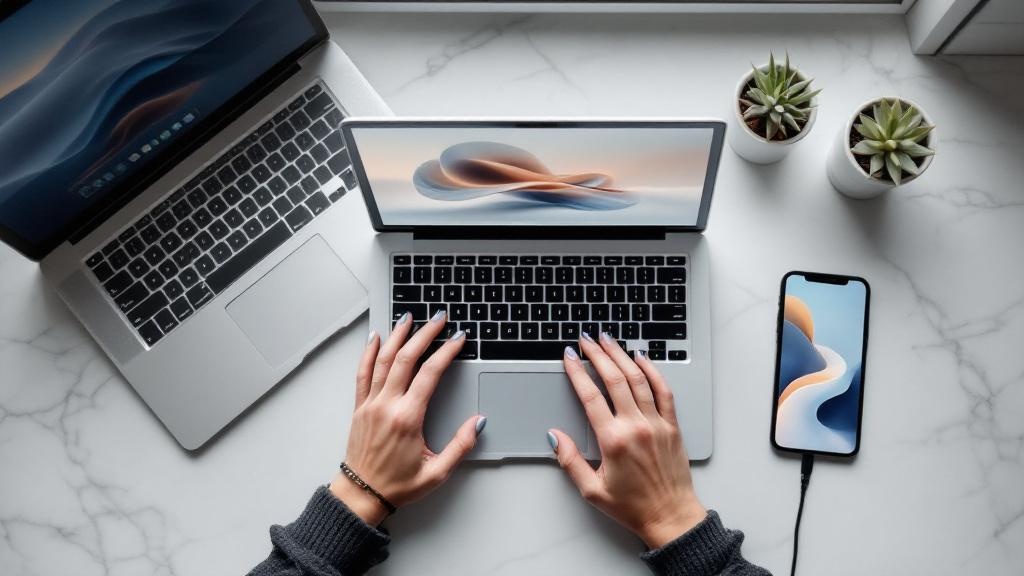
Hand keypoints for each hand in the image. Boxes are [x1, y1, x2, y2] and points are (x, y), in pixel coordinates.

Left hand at [329, 310, 483, 524]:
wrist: (361, 495)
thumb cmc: (397, 486)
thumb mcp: (437, 472)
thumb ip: (461, 445)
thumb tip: (478, 422)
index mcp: (407, 418)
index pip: (430, 374)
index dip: (446, 352)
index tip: (458, 339)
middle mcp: (387, 406)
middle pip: (406, 358)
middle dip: (425, 334)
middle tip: (438, 318)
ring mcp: (370, 404)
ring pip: (383, 360)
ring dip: (397, 336)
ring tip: (409, 318)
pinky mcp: (359, 408)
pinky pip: (362, 373)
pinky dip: (369, 352)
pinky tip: (375, 338)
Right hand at [551, 332, 706, 548]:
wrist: (671, 517)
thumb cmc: (633, 508)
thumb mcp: (592, 490)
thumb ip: (570, 460)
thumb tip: (554, 436)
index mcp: (613, 441)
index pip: (591, 396)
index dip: (577, 372)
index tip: (569, 357)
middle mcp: (636, 427)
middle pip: (615, 379)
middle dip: (597, 354)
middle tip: (585, 339)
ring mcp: (657, 423)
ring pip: (638, 379)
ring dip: (621, 355)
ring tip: (608, 340)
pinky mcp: (672, 426)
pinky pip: (663, 390)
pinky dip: (653, 370)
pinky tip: (642, 358)